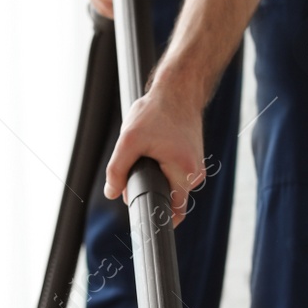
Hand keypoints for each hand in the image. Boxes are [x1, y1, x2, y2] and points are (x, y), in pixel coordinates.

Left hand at [103, 76, 204, 225]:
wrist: (178, 90)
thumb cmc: (157, 111)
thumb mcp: (129, 140)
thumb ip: (116, 170)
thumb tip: (111, 193)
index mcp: (185, 173)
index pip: (174, 212)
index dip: (155, 216)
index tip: (143, 217)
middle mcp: (195, 174)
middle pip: (168, 199)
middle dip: (150, 190)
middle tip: (138, 168)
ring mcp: (195, 167)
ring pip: (169, 185)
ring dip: (155, 177)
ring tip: (149, 152)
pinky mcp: (192, 160)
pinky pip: (174, 174)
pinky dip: (161, 167)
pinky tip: (156, 149)